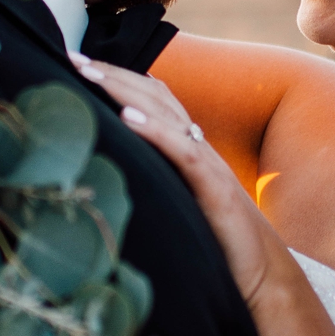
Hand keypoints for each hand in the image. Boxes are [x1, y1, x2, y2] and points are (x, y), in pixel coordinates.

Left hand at [68, 54, 290, 310]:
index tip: (77, 65)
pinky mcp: (215, 190)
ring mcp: (209, 165)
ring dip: (124, 90)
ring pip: (166, 114)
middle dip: (112, 74)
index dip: (117, 78)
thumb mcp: (176, 208)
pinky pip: (184, 152)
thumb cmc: (217, 249)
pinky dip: (155, 131)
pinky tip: (127, 117)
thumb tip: (109, 178)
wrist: (264, 278)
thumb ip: (153, 187)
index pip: (152, 100)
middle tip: (70, 57)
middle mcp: (199, 148)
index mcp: (188, 150)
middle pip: (155, 95)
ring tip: (89, 73)